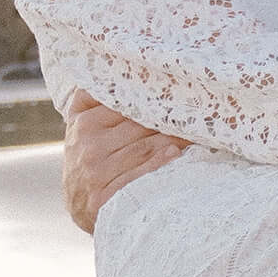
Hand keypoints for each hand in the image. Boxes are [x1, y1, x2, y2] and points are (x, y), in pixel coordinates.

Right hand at [61, 88, 187, 233]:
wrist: (79, 208)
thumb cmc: (89, 160)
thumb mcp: (82, 127)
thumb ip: (93, 100)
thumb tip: (120, 68)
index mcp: (83, 122)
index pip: (124, 104)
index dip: (153, 98)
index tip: (178, 90)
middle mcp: (88, 145)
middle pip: (138, 125)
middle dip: (169, 119)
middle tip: (198, 110)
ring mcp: (95, 172)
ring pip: (143, 147)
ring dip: (173, 139)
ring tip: (196, 132)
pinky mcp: (104, 197)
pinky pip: (138, 175)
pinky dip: (159, 163)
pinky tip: (175, 154)